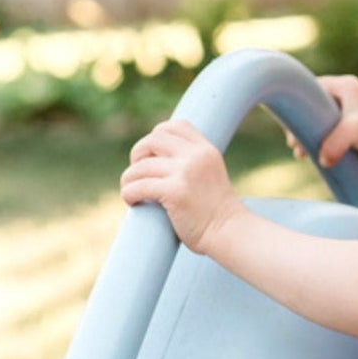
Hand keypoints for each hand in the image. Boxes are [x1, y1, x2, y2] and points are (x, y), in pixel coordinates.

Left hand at [120, 118, 241, 254]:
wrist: (229, 232)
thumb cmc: (215, 211)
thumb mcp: (209, 175)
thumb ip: (191, 162)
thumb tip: (155, 158)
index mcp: (207, 150)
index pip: (175, 126)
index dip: (157, 137)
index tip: (153, 157)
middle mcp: (197, 156)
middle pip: (153, 140)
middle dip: (138, 154)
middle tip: (139, 174)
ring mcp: (186, 172)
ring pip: (141, 166)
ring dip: (129, 179)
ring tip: (132, 192)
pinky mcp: (175, 192)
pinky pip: (138, 186)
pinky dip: (129, 193)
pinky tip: (133, 202)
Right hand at [284, 75, 357, 178]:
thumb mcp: (354, 132)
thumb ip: (335, 142)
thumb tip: (322, 159)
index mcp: (345, 85)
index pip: (311, 86)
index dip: (298, 104)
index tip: (289, 124)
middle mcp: (344, 93)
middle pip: (311, 104)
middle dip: (299, 124)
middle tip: (292, 143)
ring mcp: (345, 109)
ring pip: (315, 118)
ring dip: (304, 134)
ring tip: (299, 153)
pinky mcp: (346, 124)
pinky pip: (323, 129)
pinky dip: (313, 140)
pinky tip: (306, 154)